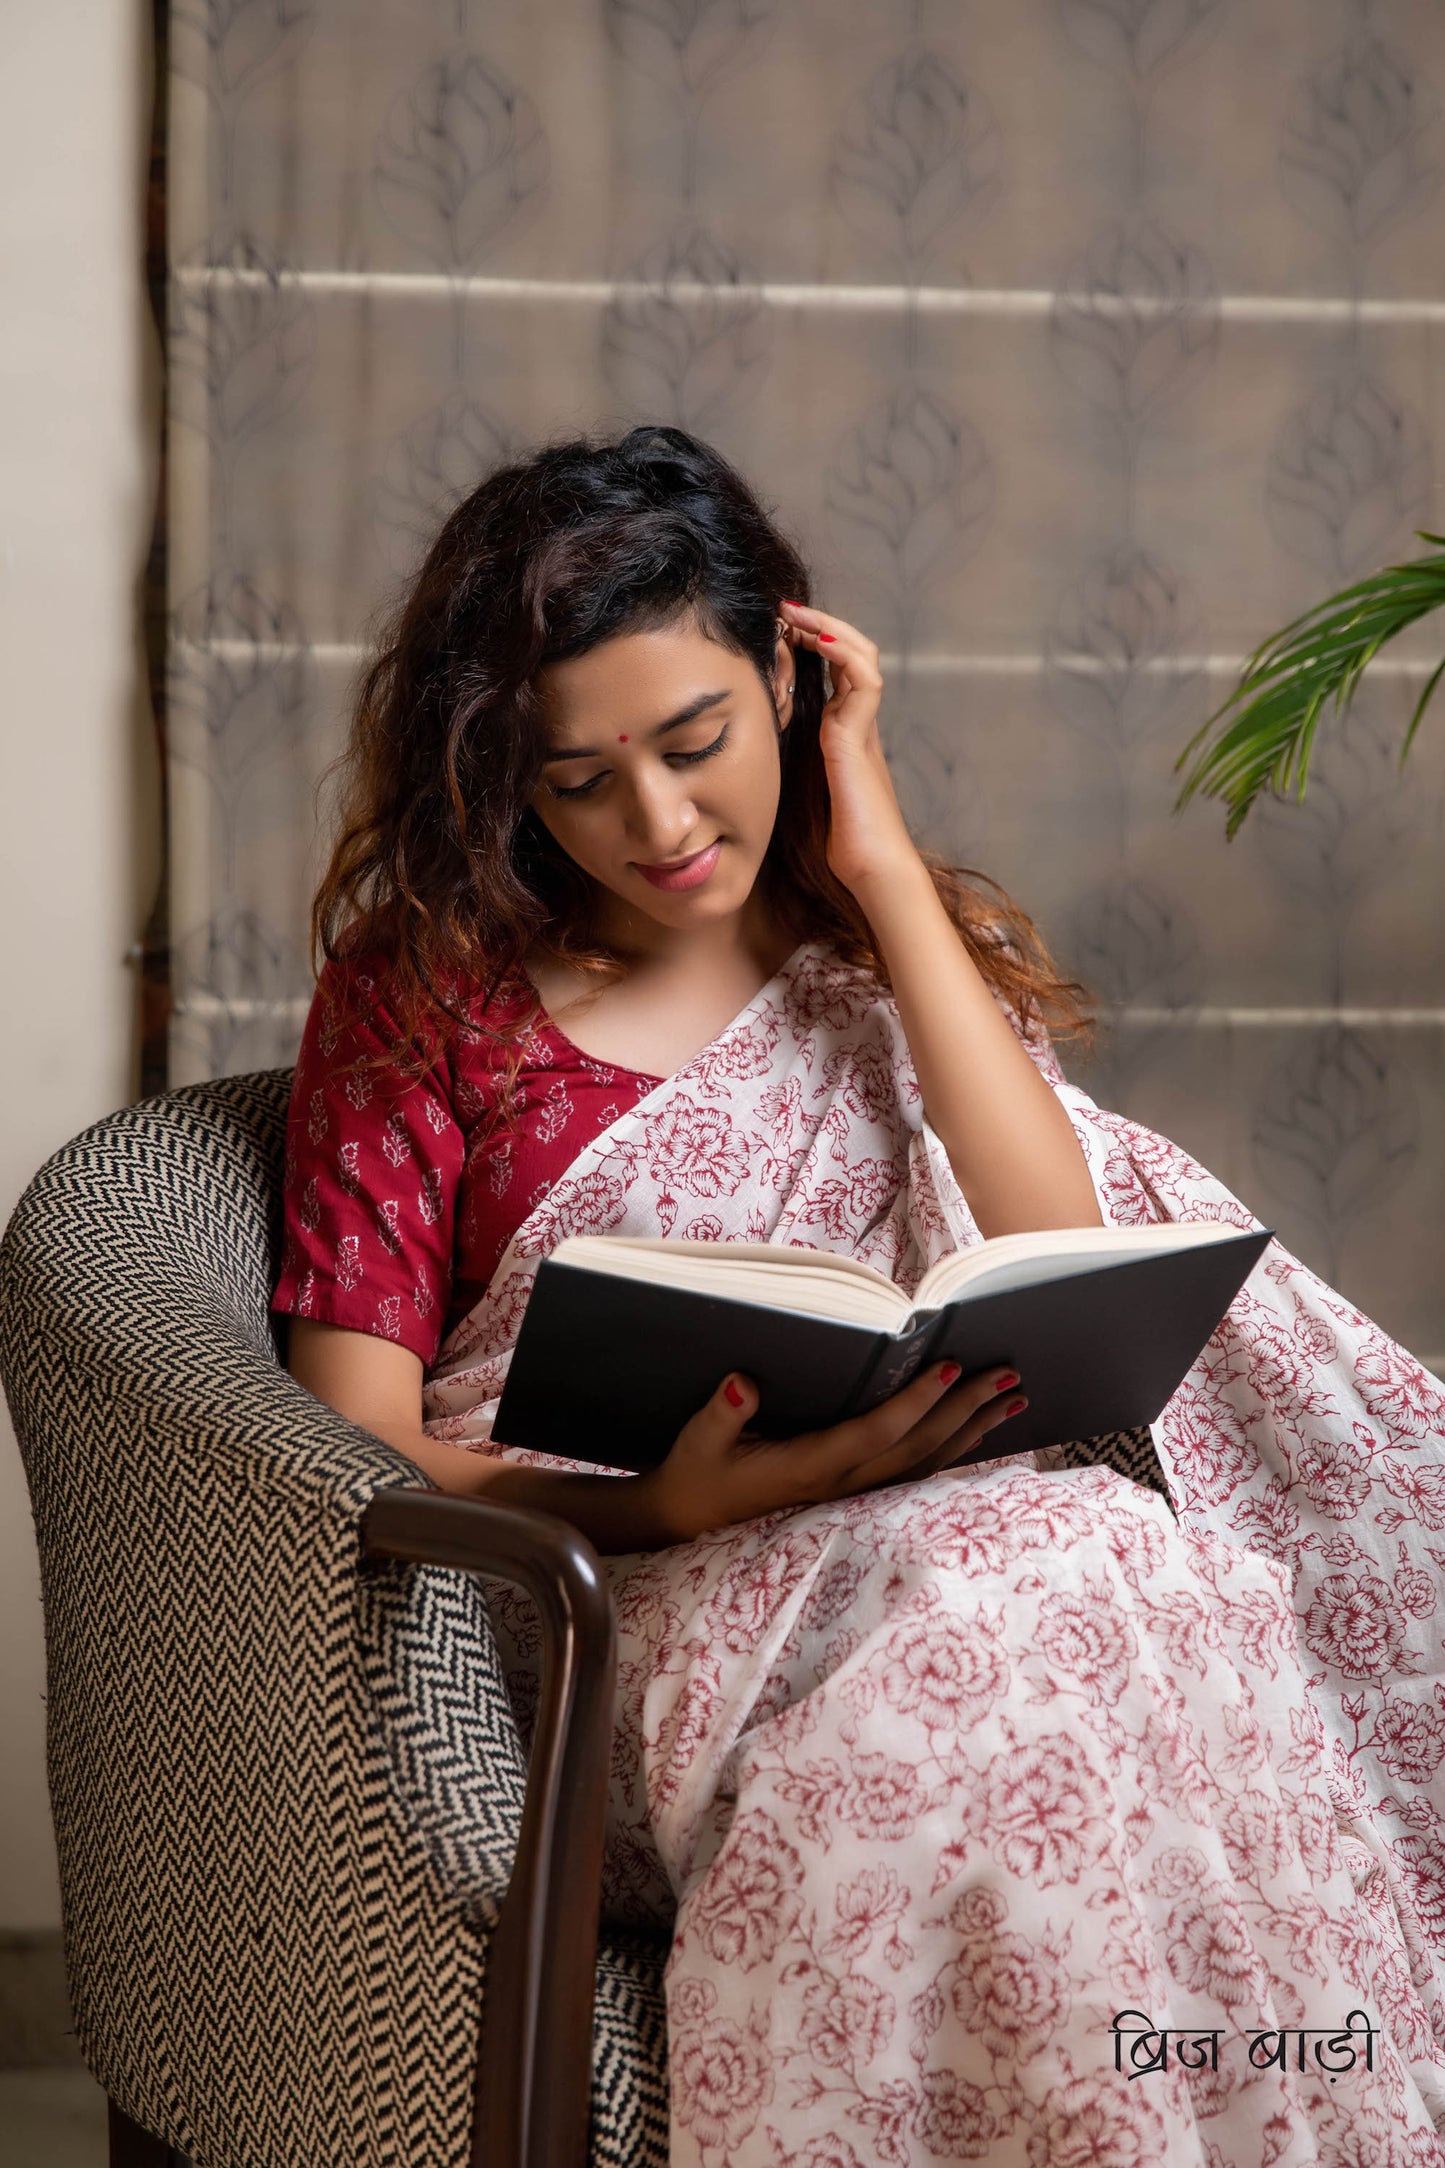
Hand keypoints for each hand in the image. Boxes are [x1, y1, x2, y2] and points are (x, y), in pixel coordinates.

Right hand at [636, 1361, 1028, 1544]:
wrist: (690, 1518)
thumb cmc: (697, 1471)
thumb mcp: (699, 1439)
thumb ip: (723, 1410)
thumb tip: (742, 1381)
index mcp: (810, 1466)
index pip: (876, 1431)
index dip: (915, 1402)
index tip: (949, 1366)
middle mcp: (842, 1484)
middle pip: (918, 1445)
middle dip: (965, 1408)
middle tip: (1007, 1373)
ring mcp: (853, 1492)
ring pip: (926, 1461)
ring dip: (972, 1429)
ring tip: (1014, 1398)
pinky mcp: (854, 1491)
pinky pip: (916, 1470)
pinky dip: (954, 1447)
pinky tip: (980, 1429)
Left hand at [780, 598, 920, 894]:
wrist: (870, 869)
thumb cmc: (834, 842)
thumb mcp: (796, 790)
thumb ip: (782, 766)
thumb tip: (741, 753)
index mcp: (840, 733)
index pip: (832, 671)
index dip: (808, 644)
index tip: (776, 628)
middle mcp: (855, 723)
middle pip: (851, 652)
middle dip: (818, 624)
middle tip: (783, 608)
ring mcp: (861, 728)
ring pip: (860, 655)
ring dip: (829, 627)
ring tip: (795, 612)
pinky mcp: (859, 737)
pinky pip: (862, 679)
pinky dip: (841, 652)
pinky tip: (815, 640)